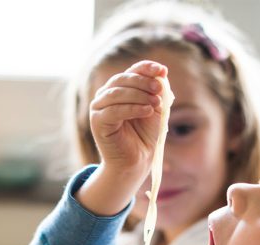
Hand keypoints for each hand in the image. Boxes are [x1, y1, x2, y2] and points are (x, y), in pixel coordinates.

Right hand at [82, 60, 166, 214]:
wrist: (136, 161)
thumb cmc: (145, 135)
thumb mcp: (155, 108)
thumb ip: (157, 91)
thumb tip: (161, 74)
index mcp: (120, 89)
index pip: (131, 71)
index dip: (146, 68)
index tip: (162, 71)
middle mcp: (106, 95)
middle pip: (123, 79)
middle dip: (143, 82)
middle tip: (159, 89)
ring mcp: (99, 108)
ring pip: (117, 93)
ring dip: (139, 95)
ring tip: (156, 104)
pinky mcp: (97, 122)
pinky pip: (114, 110)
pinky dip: (132, 108)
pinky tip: (147, 111)